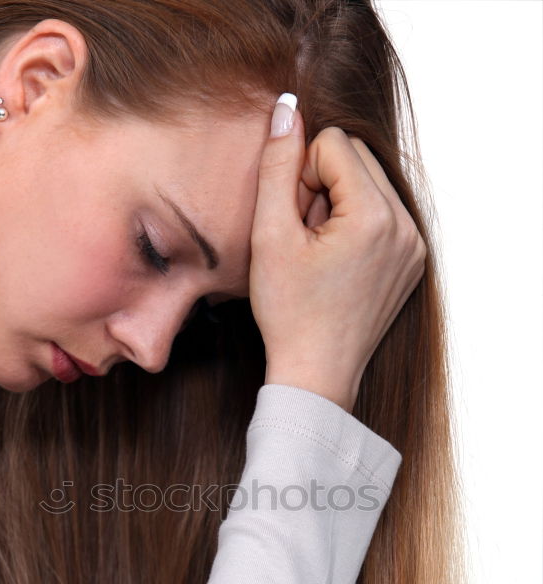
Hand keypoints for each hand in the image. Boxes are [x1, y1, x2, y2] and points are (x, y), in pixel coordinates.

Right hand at [249, 113, 426, 409]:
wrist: (315, 374)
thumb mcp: (270, 235)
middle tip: (305, 238)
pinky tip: (336, 264)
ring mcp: (414, 246)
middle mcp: (406, 226)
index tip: (294, 224)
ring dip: (338, 206)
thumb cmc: (289, 313)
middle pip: (355, 159)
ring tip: (320, 254)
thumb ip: (277, 164)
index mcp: (376, 216)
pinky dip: (355, 227)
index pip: (333, 143)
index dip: (300, 177)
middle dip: (322, 187)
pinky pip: (382, 214)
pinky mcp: (412, 261)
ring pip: (368, 184)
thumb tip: (286, 107)